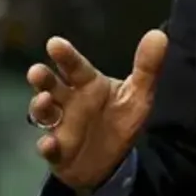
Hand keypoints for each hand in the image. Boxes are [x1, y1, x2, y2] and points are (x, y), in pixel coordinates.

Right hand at [26, 30, 167, 193]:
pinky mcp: (58, 151)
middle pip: (51, 85)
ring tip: (45, 101)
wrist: (113, 161)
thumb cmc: (119, 119)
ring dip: (40, 107)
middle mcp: (69, 101)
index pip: (75, 66)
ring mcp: (60, 125)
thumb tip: (159, 34)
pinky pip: (48, 147)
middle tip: (37, 72)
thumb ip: (147, 67)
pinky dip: (46, 146)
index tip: (55, 43)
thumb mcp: (138, 95)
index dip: (65, 55)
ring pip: (44, 113)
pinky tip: (49, 144)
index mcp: (87, 84)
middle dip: (43, 79)